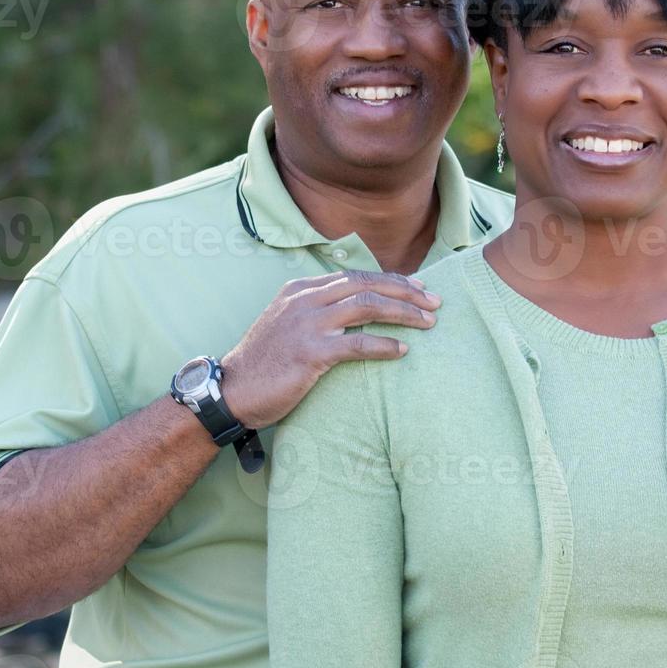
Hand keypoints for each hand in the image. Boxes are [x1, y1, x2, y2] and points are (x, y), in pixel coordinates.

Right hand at [220, 269, 441, 428]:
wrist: (232, 391)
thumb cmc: (264, 364)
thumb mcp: (288, 325)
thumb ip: (318, 312)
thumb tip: (358, 311)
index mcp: (300, 290)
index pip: (355, 276)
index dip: (391, 280)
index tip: (418, 288)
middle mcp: (304, 300)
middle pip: (365, 284)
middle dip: (405, 291)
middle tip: (434, 302)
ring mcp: (305, 325)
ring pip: (365, 306)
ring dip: (402, 313)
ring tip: (428, 323)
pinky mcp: (309, 353)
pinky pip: (356, 343)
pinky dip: (383, 345)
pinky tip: (402, 351)